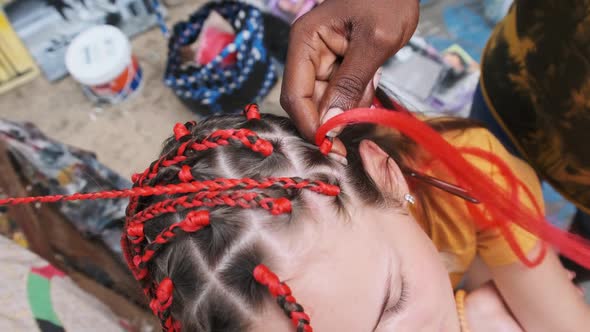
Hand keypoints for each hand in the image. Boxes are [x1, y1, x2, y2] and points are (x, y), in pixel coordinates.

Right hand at [280, 0, 418, 153]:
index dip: (310, 125)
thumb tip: (330, 126)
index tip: (331, 148)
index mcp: (306, 41)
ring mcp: (321, 59)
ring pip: (325, 101)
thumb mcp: (374, 43)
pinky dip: (356, 95)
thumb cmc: (388, 0)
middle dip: (332, 116)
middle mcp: (307, 52)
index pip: (295, 94)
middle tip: (360, 119)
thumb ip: (351, 84)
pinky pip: (339, 93)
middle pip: (307, 102)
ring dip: (348, 104)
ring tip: (372, 80)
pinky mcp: (336, 64)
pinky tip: (372, 77)